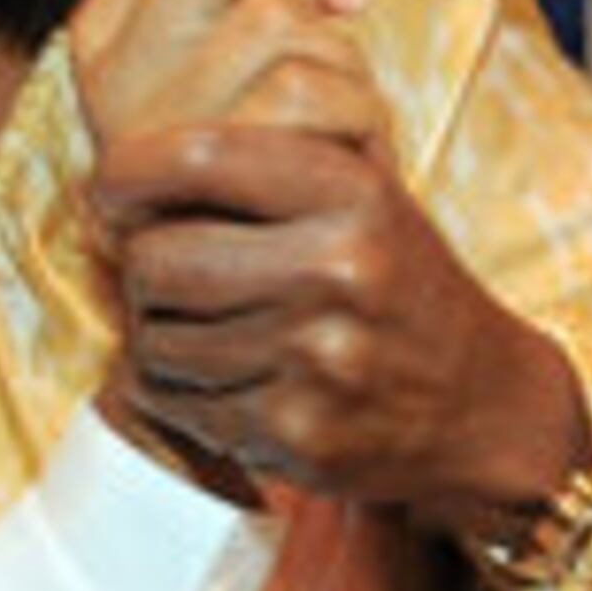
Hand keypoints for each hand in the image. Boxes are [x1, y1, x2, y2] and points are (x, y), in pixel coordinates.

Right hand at [69, 0, 383, 158]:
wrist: (265, 324)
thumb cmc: (274, 189)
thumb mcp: (241, 82)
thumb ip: (253, 2)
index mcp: (105, 31)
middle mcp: (106, 75)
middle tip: (337, 62)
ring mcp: (142, 127)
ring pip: (269, 18)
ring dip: (340, 64)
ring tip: (349, 121)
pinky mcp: (195, 177)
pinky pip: (299, 88)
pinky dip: (357, 114)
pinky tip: (357, 159)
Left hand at [92, 122, 591, 533]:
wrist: (482, 403)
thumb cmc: (398, 287)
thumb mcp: (360, 199)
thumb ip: (258, 173)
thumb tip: (112, 183)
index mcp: (351, 194)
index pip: (199, 156)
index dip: (126, 174)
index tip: (109, 193)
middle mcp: (338, 270)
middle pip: (155, 259)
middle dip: (141, 272)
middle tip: (165, 280)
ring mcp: (318, 359)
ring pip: (154, 342)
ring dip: (159, 342)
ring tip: (208, 336)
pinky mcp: (298, 433)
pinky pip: (180, 406)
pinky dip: (184, 398)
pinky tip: (231, 383)